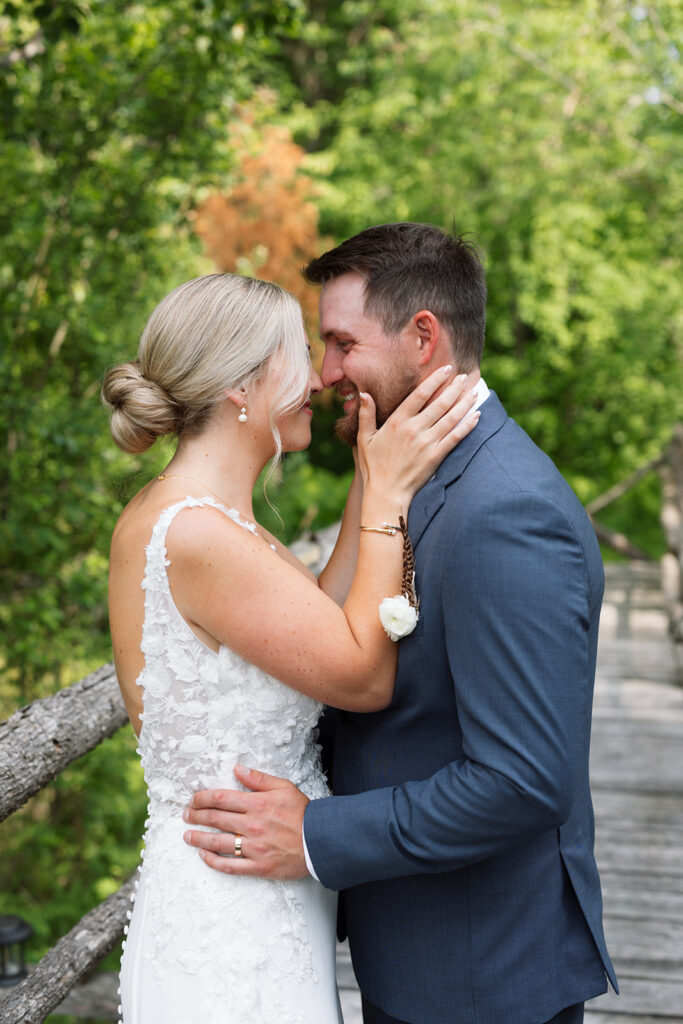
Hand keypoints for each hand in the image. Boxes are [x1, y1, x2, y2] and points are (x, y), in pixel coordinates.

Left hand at [182, 765, 309, 879]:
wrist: (320, 841)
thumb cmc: (303, 813)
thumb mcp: (284, 787)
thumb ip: (259, 779)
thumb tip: (238, 770)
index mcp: (257, 804)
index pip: (221, 799)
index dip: (202, 798)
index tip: (193, 799)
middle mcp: (251, 825)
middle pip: (215, 819)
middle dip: (196, 815)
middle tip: (186, 815)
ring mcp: (253, 847)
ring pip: (218, 842)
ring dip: (199, 838)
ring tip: (187, 835)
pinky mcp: (258, 866)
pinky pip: (230, 866)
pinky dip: (214, 861)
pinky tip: (204, 856)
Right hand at [357, 367, 478, 503]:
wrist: (385, 494)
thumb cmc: (373, 467)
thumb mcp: (364, 438)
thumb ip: (366, 414)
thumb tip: (363, 393)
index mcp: (397, 422)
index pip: (419, 394)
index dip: (435, 380)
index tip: (446, 370)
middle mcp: (414, 429)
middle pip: (439, 403)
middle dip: (454, 388)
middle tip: (465, 376)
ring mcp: (426, 443)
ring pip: (450, 417)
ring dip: (464, 403)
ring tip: (474, 391)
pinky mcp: (436, 457)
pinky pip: (455, 437)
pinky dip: (467, 426)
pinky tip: (477, 416)